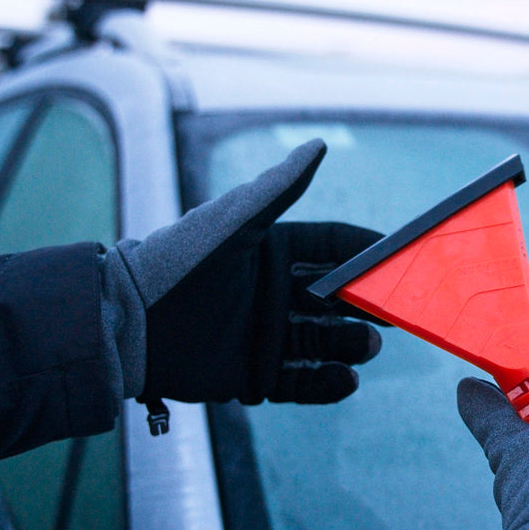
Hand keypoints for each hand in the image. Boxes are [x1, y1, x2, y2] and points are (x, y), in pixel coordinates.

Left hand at [105, 139, 383, 410]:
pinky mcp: (255, 376)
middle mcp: (274, 293)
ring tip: (366, 347)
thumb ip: (278, 188)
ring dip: (352, 345)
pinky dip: (329, 384)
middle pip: (338, 300)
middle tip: (393, 313)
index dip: (366, 253)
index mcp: (272, 251)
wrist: (128, 324)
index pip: (333, 248)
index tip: (400, 259)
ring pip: (327, 342)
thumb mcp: (233, 221)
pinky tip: (346, 379)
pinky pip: (304, 382)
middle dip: (367, 305)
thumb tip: (319, 145)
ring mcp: (266, 336)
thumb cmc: (179, 262)